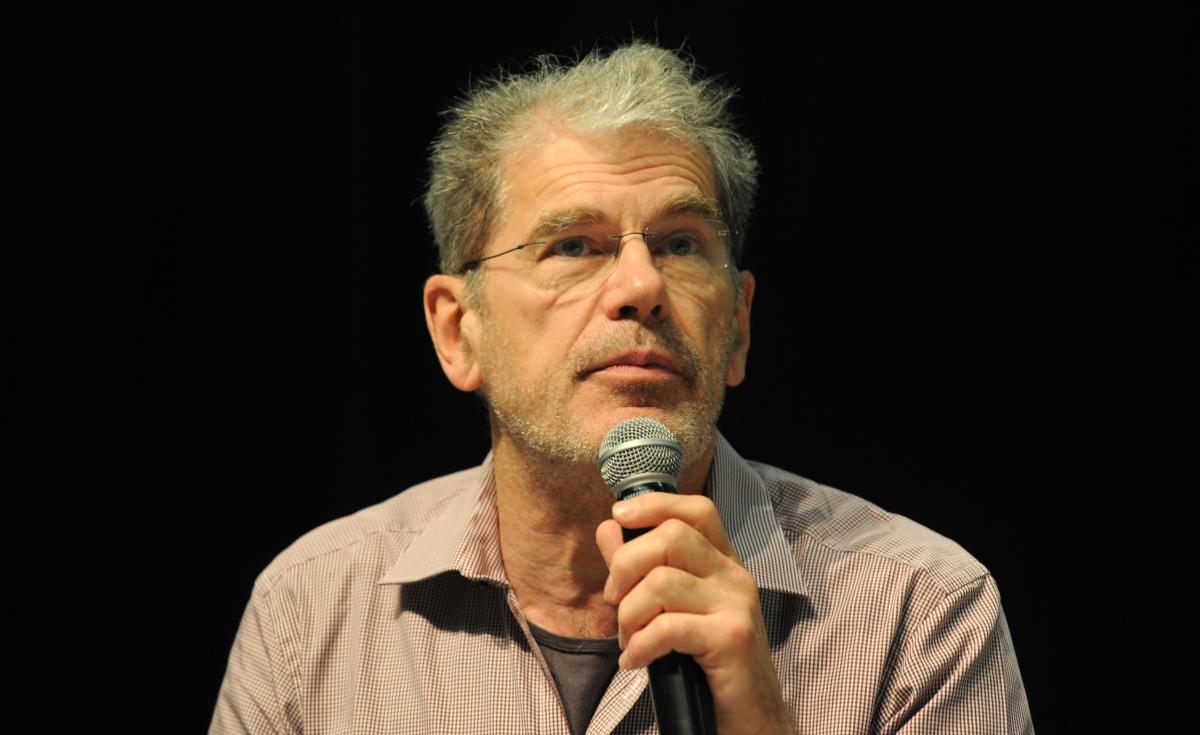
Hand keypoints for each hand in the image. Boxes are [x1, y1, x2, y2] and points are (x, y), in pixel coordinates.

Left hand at [595, 493, 794, 734]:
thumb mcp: (674, 610)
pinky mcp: (731, 639)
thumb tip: (608, 529)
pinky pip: (667, 628)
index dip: (654, 505)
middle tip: (615, 603)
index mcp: (724, 563)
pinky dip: (639, 646)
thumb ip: (640, 569)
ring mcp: (737, 606)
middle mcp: (735, 577)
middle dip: (625, 567)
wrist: (751, 720)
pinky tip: (634, 662)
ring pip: (661, 582)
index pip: (696, 510)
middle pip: (671, 537)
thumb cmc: (708, 665)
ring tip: (628, 641)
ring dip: (628, 616)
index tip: (618, 517)